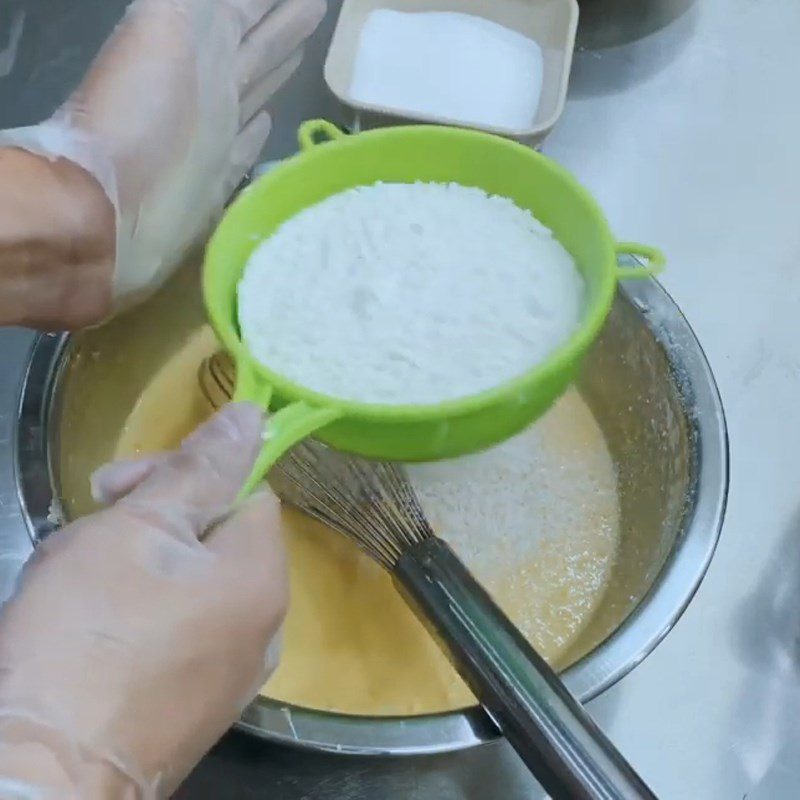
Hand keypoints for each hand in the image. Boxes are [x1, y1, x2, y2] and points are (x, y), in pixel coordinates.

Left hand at [0, 0, 325, 326]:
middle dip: (284, 26)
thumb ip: (210, 4)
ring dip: (278, 70)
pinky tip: (272, 120)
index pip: (245, 7)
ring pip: (254, 91)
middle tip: (318, 7)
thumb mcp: (168, 26)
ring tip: (306, 52)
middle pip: (256, 47)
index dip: (274, 0)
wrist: (111, 207)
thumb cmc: (138, 114)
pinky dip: (258, 132)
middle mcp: (207, 85)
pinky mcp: (217, 179)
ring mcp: (212, 134)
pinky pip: (246, 148)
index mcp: (196, 45)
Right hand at [0, 404, 284, 797]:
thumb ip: (203, 468)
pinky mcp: (193, 709)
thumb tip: (254, 416)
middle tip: (89, 529)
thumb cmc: (89, 633)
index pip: (245, 490)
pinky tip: (88, 632)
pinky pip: (175, 635)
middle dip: (153, 520)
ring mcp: (230, 675)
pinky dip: (136, 618)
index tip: (117, 488)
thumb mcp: (141, 527)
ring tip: (78, 584)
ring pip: (190, 585)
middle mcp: (264, 627)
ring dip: (136, 566)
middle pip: (218, 538)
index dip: (185, 475)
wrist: (40, 773)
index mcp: (263, 577)